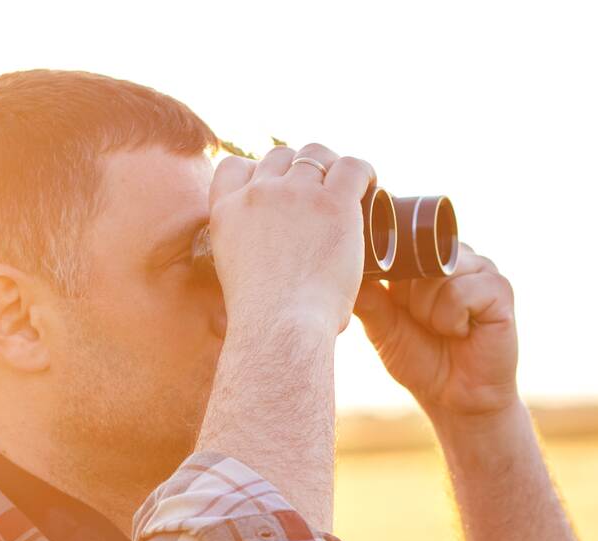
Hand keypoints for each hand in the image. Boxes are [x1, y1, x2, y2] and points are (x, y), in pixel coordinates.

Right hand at [207, 142, 375, 335]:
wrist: (279, 328)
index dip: (257, 171)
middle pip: (279, 156)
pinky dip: (364, 172)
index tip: (274, 186)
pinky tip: (370, 183)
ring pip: (315, 155)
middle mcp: (257, 194)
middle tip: (319, 192)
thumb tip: (275, 271)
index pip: (234, 167)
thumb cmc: (264, 323)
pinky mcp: (332, 203)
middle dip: (298, 169)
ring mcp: (294, 194)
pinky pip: (352, 168)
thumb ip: (249, 258)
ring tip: (346, 185)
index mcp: (227, 213)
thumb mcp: (237, 279)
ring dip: (330, 166)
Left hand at [352, 243, 519, 420]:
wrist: (455, 399)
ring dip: (429, 313)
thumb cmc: (422, 360)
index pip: (400, 244)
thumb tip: (337, 270)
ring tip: (444, 330)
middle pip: (416, 258)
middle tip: (425, 324)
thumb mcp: (383, 326)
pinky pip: (459, 293)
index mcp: (431, 257)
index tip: (396, 305)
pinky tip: (462, 333)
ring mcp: (482, 268)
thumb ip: (366, 297)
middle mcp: (457, 255)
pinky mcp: (500, 289)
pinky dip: (451, 320)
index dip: (390, 275)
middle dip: (410, 300)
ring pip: (436, 276)